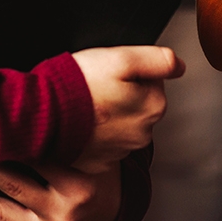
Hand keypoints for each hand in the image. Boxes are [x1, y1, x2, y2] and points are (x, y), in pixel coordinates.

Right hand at [71, 45, 181, 169]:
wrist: (43, 115)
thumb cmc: (78, 85)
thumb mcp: (122, 58)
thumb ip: (158, 60)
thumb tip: (179, 66)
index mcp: (153, 107)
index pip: (152, 81)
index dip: (130, 73)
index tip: (110, 73)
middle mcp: (142, 134)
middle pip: (137, 104)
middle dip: (121, 95)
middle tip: (95, 87)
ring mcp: (120, 151)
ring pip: (120, 124)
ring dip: (107, 114)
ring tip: (84, 105)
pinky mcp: (99, 162)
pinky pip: (102, 142)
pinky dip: (94, 133)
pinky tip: (79, 123)